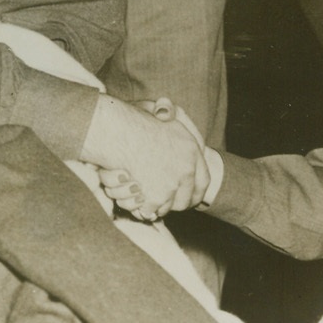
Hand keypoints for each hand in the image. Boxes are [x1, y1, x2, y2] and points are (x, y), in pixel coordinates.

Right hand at [82, 95, 208, 219]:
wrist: (118, 131)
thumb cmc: (132, 120)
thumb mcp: (157, 112)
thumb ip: (166, 113)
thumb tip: (165, 112)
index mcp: (193, 150)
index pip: (204, 181)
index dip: (196, 193)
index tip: (190, 198)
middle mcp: (187, 168)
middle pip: (187, 199)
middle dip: (176, 205)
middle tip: (166, 204)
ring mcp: (172, 184)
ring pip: (168, 207)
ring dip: (158, 208)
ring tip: (148, 201)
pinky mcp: (156, 195)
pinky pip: (152, 211)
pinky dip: (143, 210)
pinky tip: (136, 203)